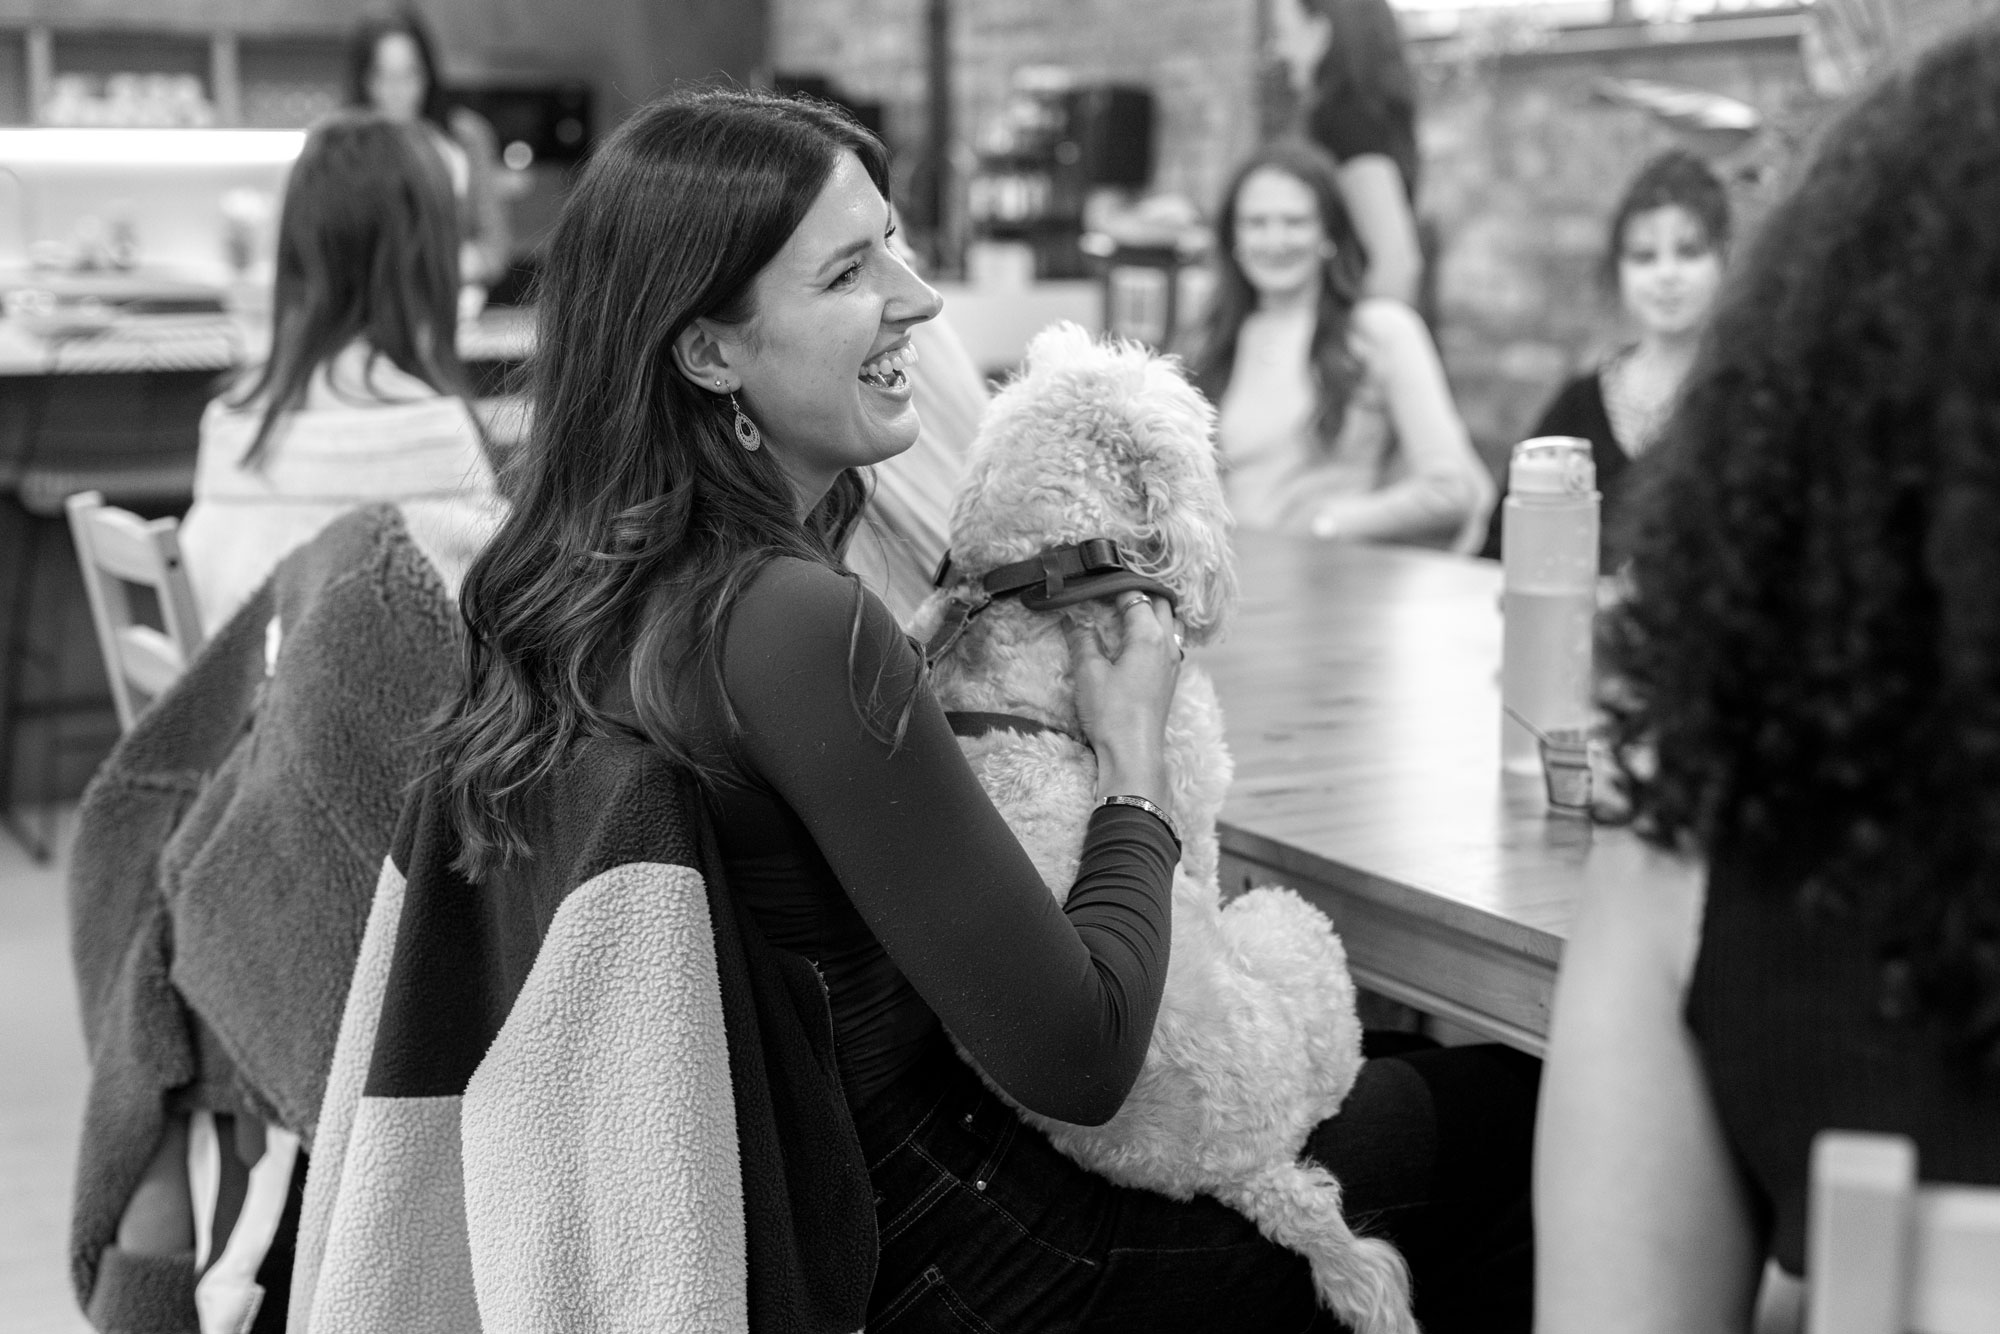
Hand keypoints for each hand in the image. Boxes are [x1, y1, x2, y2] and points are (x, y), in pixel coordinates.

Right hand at [1066, 591, 1181, 807]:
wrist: (1133, 752)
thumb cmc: (1112, 713)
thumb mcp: (1089, 672)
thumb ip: (1082, 640)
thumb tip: (1072, 620)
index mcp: (1149, 635)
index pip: (1136, 596)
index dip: (1115, 586)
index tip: (1096, 583)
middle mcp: (1167, 644)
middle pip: (1162, 603)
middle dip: (1140, 592)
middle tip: (1113, 590)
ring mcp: (1172, 662)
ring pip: (1169, 622)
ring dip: (1151, 610)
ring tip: (1125, 609)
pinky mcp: (1169, 678)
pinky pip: (1168, 641)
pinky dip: (1154, 630)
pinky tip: (1135, 638)